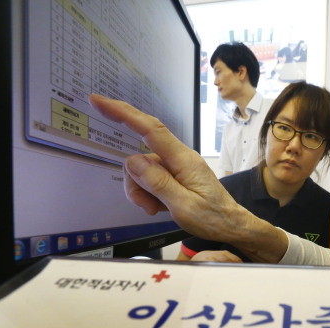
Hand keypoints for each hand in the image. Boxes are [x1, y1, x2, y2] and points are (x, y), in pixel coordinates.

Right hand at [88, 94, 287, 262]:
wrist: (230, 225)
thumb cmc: (212, 217)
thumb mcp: (183, 206)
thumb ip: (157, 183)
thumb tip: (132, 160)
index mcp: (183, 160)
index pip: (150, 130)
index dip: (123, 113)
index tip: (99, 101)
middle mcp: (179, 157)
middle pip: (140, 156)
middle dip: (134, 181)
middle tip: (146, 205)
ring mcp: (176, 165)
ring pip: (142, 171)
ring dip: (142, 192)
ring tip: (156, 209)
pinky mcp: (175, 174)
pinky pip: (150, 179)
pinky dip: (148, 194)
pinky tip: (159, 207)